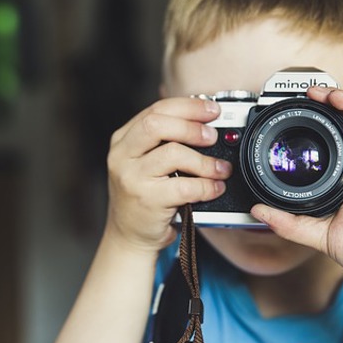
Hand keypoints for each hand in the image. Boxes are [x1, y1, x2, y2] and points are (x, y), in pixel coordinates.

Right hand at [105, 97, 232, 253]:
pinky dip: (206, 186)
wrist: (128, 236)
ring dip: (204, 160)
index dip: (187, 106)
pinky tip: (214, 188)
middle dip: (192, 126)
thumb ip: (164, 141)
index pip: (155, 110)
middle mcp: (122, 156)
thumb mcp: (144, 162)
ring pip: (173, 153)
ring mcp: (132, 178)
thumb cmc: (143, 197)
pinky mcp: (147, 200)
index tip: (211, 109)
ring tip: (220, 168)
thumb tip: (204, 122)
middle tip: (213, 136)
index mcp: (123, 140)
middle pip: (157, 124)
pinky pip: (184, 186)